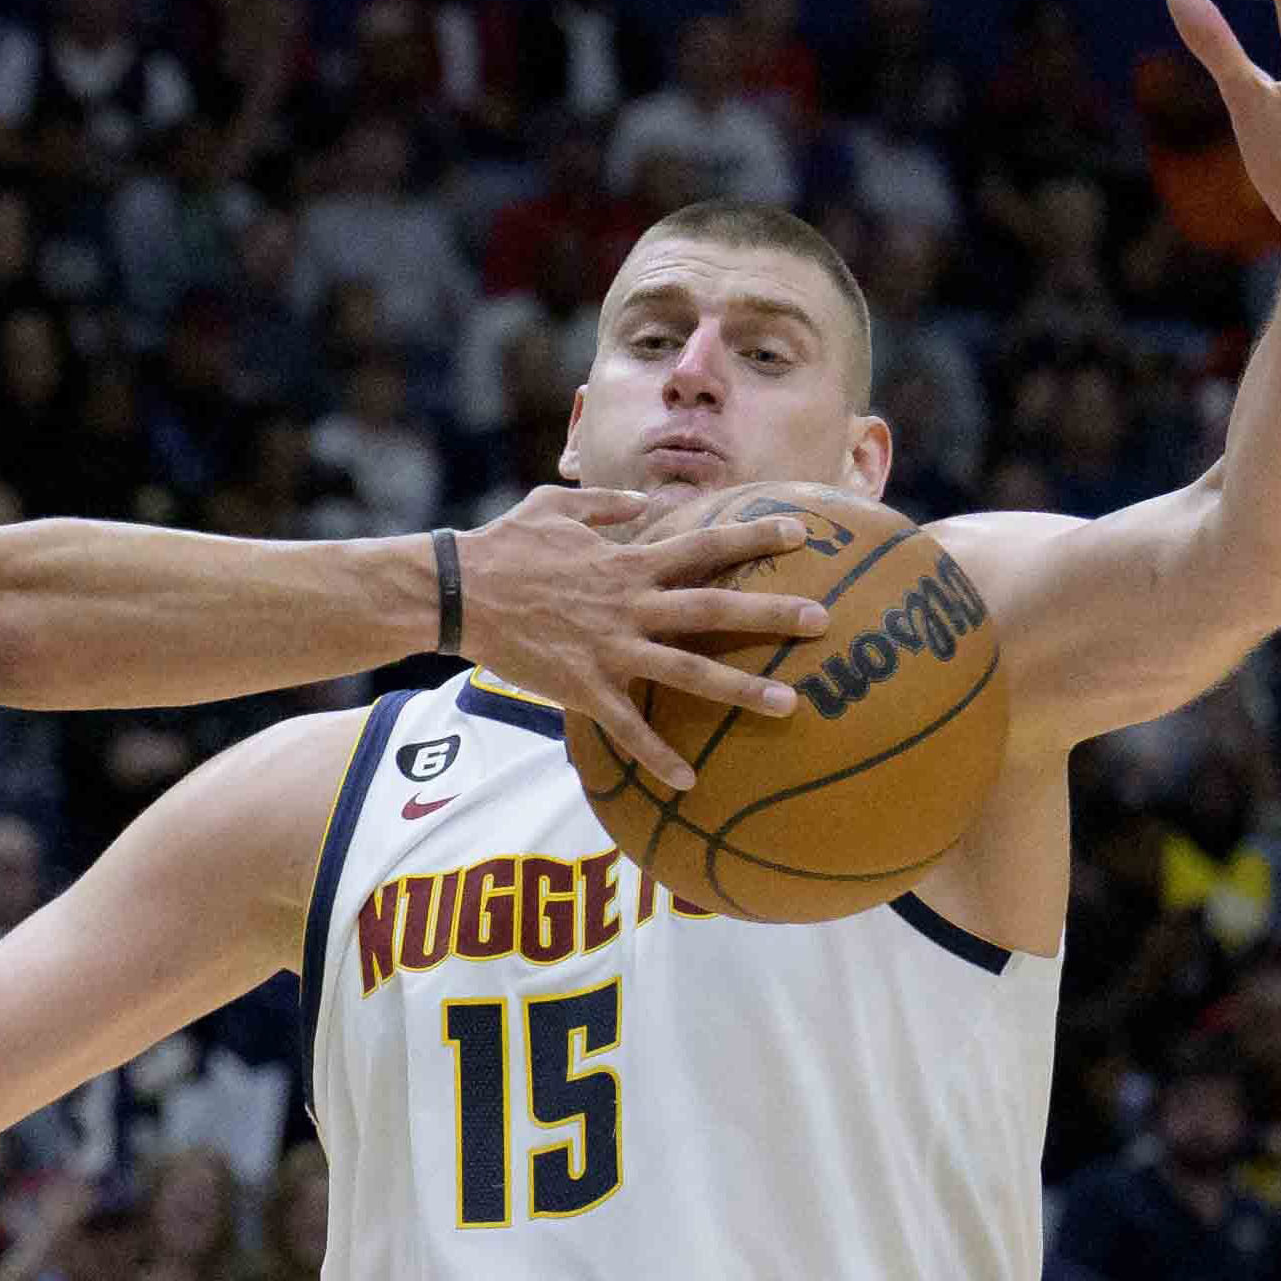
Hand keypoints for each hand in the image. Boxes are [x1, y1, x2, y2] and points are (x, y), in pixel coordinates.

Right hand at [442, 487, 824, 797]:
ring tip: (790, 706)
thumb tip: (642, 499)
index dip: (753, 536)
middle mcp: (629, 604)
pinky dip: (659, 755)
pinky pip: (629, 728)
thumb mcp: (555, 507)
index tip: (801, 531)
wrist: (457, 592)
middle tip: (823, 621)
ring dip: (741, 691)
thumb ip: (605, 505)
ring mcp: (609, 648)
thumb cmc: (504, 546)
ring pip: (687, 672)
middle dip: (771, 614)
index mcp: (628, 561)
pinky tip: (690, 782)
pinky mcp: (583, 687)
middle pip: (713, 609)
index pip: (703, 544)